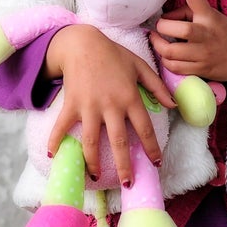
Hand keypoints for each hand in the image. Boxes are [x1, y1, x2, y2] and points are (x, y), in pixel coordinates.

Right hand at [44, 25, 173, 186]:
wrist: (83, 43)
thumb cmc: (113, 55)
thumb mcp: (140, 66)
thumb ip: (157, 86)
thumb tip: (173, 106)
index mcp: (130, 97)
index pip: (144, 128)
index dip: (151, 148)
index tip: (156, 163)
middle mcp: (111, 105)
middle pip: (119, 141)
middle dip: (124, 166)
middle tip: (129, 184)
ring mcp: (89, 106)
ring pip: (92, 141)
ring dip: (93, 162)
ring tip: (95, 177)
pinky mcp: (72, 104)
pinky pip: (62, 126)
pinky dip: (55, 140)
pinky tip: (53, 155)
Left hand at [148, 0, 226, 102]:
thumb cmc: (226, 34)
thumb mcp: (212, 16)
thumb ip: (188, 13)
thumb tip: (164, 17)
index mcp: (209, 16)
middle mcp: (206, 34)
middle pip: (175, 29)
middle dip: (161, 27)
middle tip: (160, 27)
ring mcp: (203, 53)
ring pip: (169, 51)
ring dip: (157, 45)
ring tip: (158, 40)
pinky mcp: (200, 69)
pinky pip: (173, 66)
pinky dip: (166, 60)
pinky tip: (168, 55)